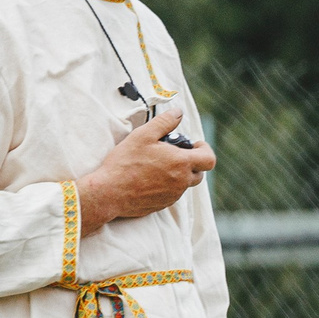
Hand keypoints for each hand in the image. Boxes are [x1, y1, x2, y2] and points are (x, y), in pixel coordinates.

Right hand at [75, 108, 211, 233]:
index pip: (209, 159)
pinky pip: (172, 194)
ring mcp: (174, 195)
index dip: (205, 150)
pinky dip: (167, 185)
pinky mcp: (163, 204)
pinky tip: (149, 178)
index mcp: (181, 163)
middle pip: (199, 173)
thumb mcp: (143, 135)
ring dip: (178, 174)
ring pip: (185, 184)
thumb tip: (178, 112)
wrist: (109, 192)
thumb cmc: (125, 163)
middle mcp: (182, 181)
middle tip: (174, 154)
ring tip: (158, 165)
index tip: (195, 145)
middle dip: (191, 162)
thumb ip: (164, 122)